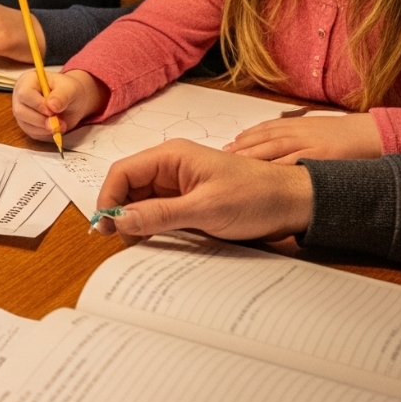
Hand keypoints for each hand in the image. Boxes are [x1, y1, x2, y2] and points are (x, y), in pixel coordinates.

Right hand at [12, 67, 104, 143]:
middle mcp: (20, 97)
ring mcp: (22, 112)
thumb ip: (62, 96)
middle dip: (40, 120)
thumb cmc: (69, 90)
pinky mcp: (28, 125)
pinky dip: (46, 134)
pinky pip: (32, 133)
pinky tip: (56, 128)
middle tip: (58, 123)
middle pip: (20, 111)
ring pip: (26, 125)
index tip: (52, 111)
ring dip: (45, 129)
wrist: (73, 101)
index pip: (24, 94)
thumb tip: (52, 106)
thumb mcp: (70, 89)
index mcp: (27, 81)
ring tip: (62, 124)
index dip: (36, 104)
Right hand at [93, 140, 314, 242]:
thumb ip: (159, 214)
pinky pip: (160, 212)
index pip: (123, 172)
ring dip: (136, 222)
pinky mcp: (190, 201)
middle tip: (120, 242)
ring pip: (142, 202)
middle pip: (129, 187)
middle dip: (120, 213)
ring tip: (139, 245)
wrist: (294, 203)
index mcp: (172, 156)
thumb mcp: (205, 209)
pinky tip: (156, 242)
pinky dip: (153, 227)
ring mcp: (180, 184)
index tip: (106, 227)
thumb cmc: (256, 197)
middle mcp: (171, 167)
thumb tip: (120, 220)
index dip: (108, 198)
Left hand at [227, 111, 382, 160]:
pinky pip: (296, 161)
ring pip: (275, 147)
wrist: (374, 135)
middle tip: (224, 155)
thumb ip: (296, 137)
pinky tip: (264, 172)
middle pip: (266, 138)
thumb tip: (272, 146)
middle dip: (243, 146)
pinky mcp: (321, 155)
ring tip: (236, 161)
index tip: (230, 145)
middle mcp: (301, 132)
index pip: (267, 129)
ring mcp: (310, 143)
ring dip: (253, 153)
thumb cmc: (345, 136)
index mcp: (299, 125)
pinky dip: (278, 165)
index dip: (247, 137)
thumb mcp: (317, 131)